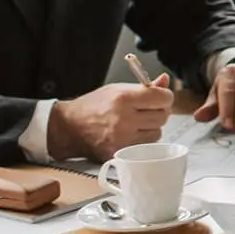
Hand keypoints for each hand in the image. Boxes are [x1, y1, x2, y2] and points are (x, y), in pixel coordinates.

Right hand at [47, 75, 173, 160]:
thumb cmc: (94, 105)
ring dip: (152, 127)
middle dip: (159, 111)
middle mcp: (124, 119)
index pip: (162, 98)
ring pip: (157, 133)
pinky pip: (146, 146)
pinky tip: (131, 133)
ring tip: (137, 122)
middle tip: (148, 109)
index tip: (160, 97)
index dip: (165, 97)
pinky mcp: (120, 153)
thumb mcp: (117, 89)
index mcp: (124, 98)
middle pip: (163, 116)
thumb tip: (165, 81)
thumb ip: (144, 87)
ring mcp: (122, 138)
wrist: (69, 127)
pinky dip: (143, 139)